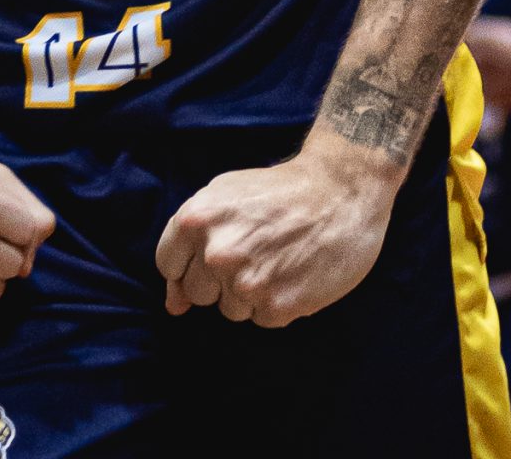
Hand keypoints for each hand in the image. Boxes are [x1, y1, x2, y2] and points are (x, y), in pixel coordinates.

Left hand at [155, 147, 401, 327]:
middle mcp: (216, 254)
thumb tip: (172, 305)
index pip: (168, 267)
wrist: (341, 191)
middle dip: (218, 281)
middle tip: (252, 253)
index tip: (212, 256)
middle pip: (197, 293)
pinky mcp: (278, 307)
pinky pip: (261, 319)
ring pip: (229, 310)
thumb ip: (189, 245)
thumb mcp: (224, 197)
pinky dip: (275, 303)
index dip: (189, 265)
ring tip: (276, 260)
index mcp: (195, 221)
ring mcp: (247, 283)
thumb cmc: (279, 191)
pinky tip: (293, 274)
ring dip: (248, 294)